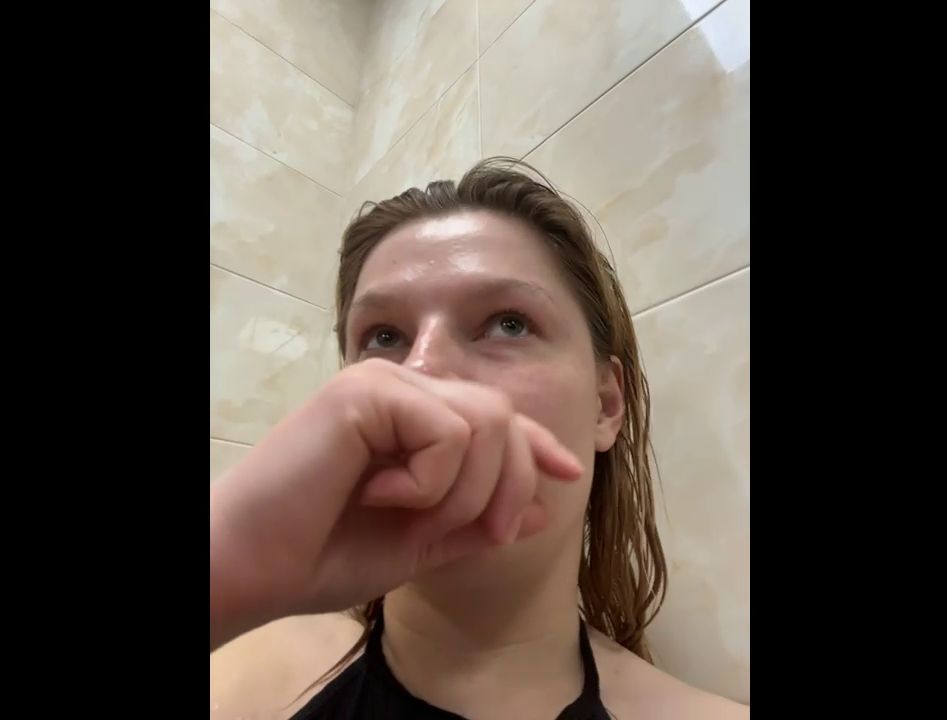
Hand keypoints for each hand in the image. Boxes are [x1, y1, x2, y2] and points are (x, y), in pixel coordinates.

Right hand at [210, 358, 581, 647]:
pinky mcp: (370, 389)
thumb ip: (478, 524)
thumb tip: (545, 508)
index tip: (569, 473)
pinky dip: (430, 481)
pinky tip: (379, 493)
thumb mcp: (419, 544)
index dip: (535, 443)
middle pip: (502, 417)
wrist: (252, 565)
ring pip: (486, 422)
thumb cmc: (321, 555)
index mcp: (412, 420)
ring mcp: (385, 383)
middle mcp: (402, 389)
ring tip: (411, 515)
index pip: (494, 416)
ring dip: (467, 491)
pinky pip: (448, 433)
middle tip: (482, 534)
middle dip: (509, 486)